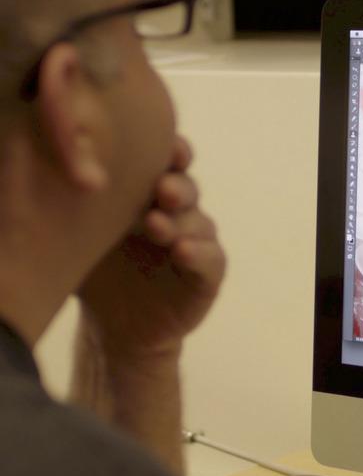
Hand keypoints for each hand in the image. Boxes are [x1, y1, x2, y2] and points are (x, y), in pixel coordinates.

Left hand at [77, 136, 225, 360]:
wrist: (115, 328)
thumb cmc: (94, 273)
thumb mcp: (75, 237)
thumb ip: (66, 207)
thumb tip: (37, 173)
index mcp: (146, 196)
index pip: (165, 164)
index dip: (170, 152)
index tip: (163, 146)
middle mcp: (176, 213)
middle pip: (186, 188)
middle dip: (176, 186)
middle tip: (160, 189)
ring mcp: (195, 242)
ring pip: (200, 222)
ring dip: (181, 221)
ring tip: (156, 225)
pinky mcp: (207, 276)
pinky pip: (212, 259)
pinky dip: (199, 253)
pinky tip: (181, 250)